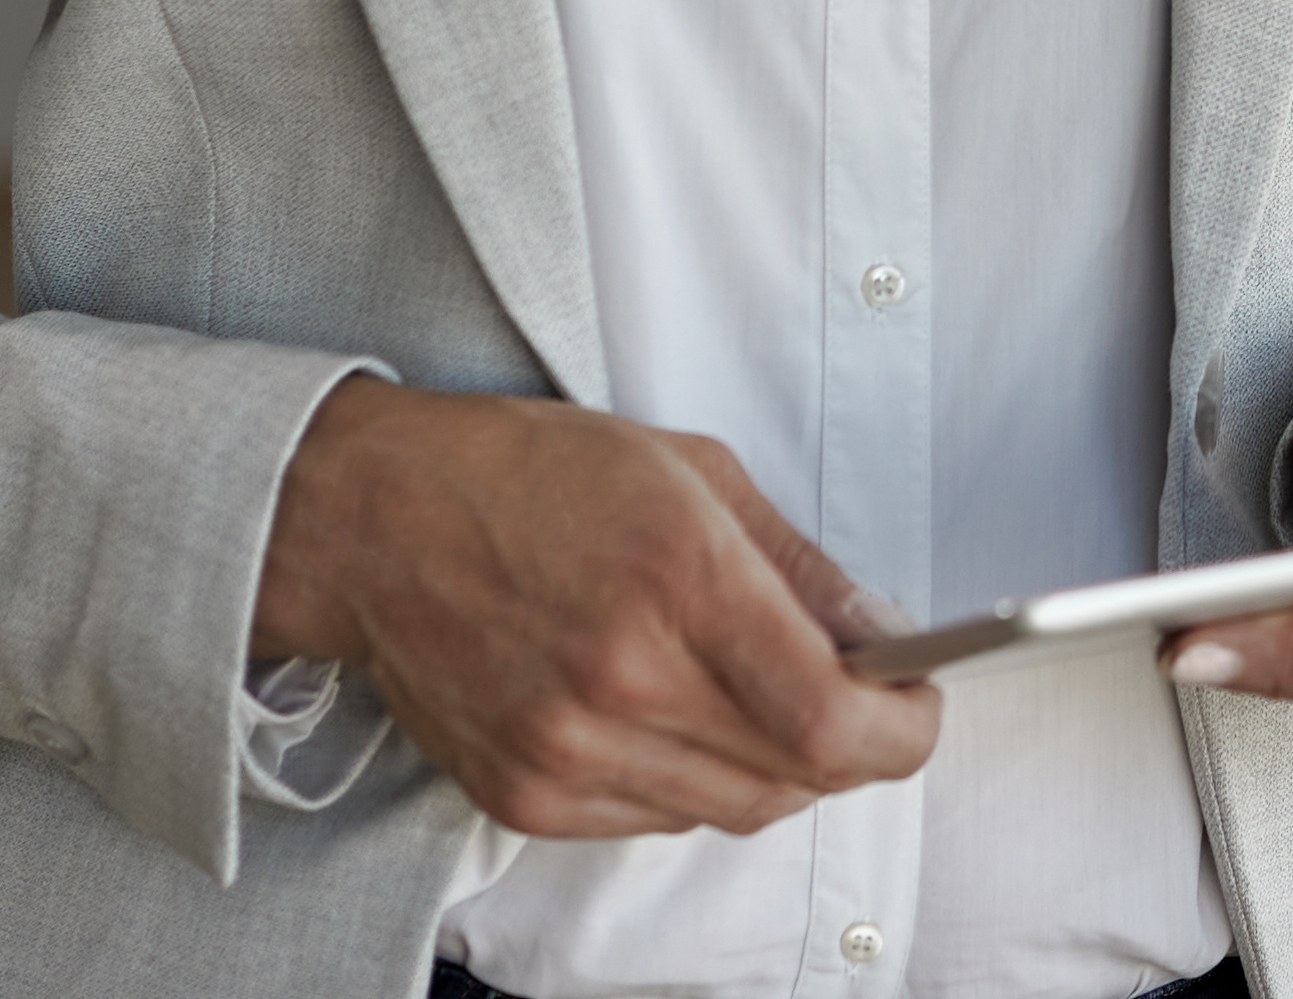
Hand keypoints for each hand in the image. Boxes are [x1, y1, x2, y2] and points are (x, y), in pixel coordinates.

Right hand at [249, 377, 940, 839]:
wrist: (374, 523)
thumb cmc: (531, 475)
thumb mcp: (692, 470)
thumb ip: (799, 567)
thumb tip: (882, 637)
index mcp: (680, 580)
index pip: (833, 722)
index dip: (903, 732)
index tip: (918, 704)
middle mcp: (625, 681)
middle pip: (797, 779)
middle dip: (852, 746)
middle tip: (854, 697)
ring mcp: (568, 752)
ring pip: (734, 810)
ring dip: (775, 767)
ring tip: (754, 697)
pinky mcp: (526, 797)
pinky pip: (658, 822)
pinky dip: (693, 782)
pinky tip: (672, 718)